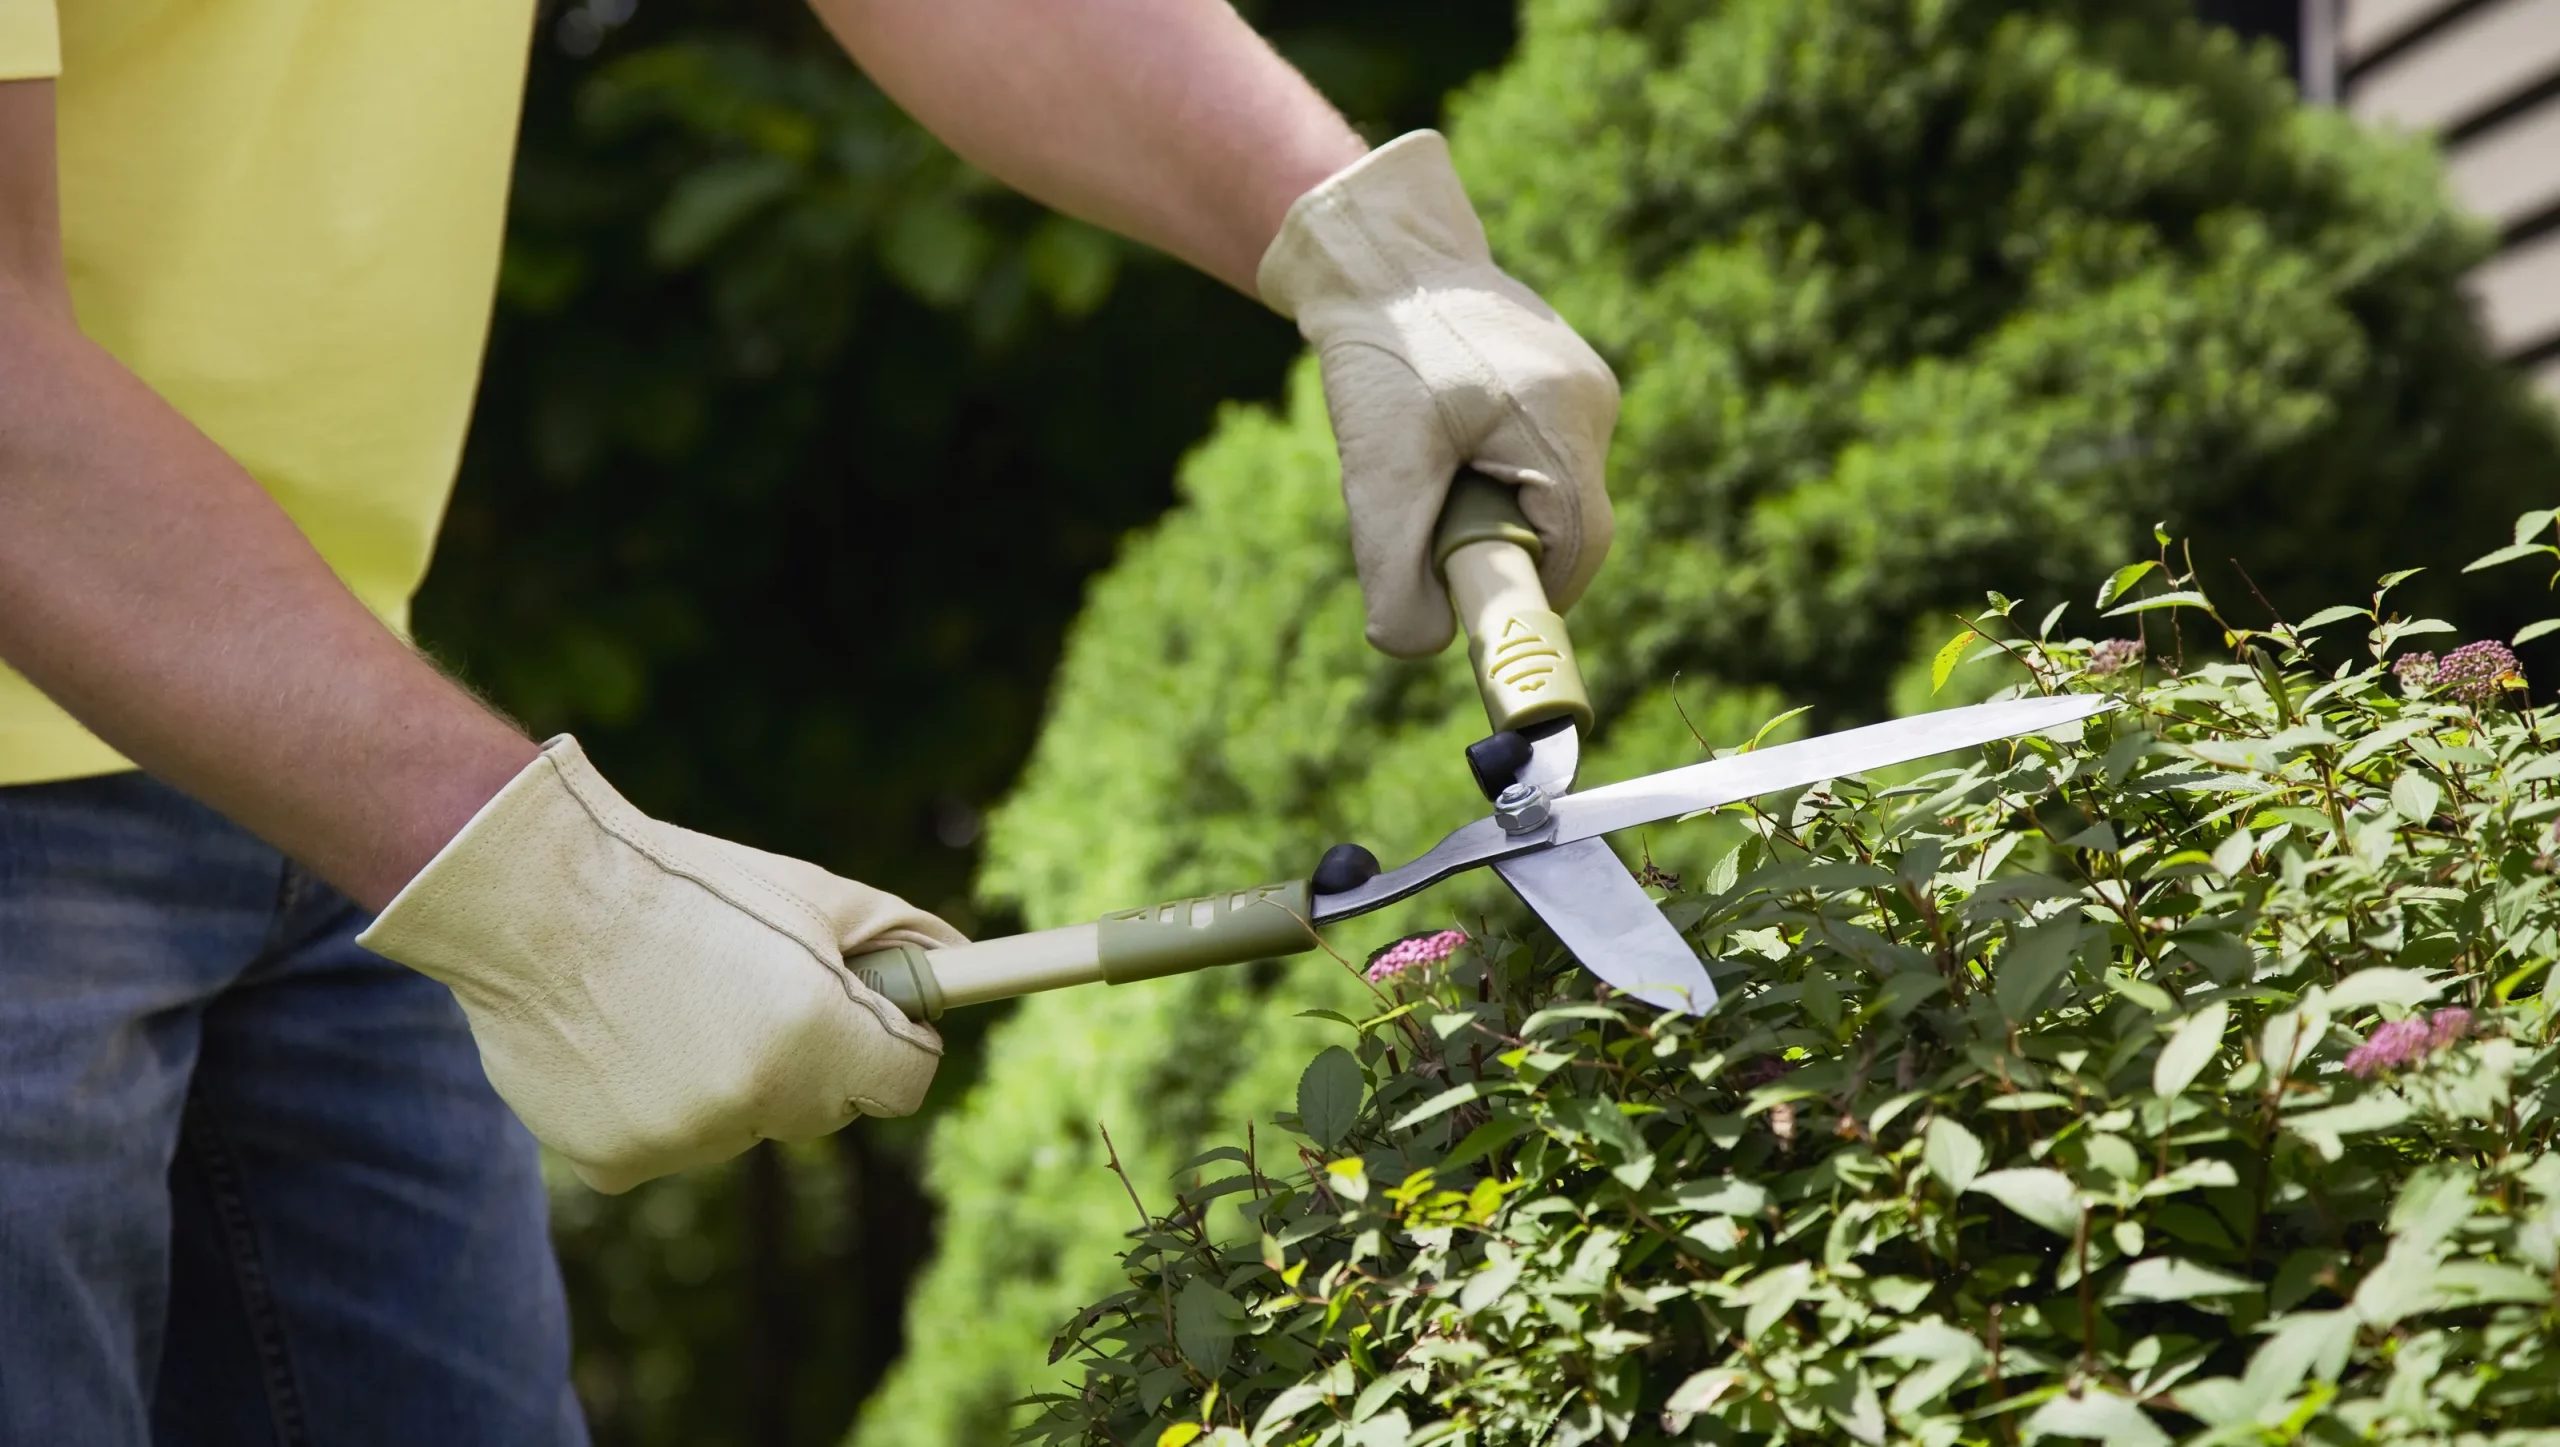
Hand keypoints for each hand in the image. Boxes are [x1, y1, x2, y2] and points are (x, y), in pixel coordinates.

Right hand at [357, 737, 962, 1193]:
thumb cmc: (683, 884)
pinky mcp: (615, 1164)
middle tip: (747, 988)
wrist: (536, 901)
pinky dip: (653, 1106)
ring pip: (740, 1124)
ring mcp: (683, 1140)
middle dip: (808, 1056)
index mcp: (819, 1032)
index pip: (905, 1084)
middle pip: (823, 1107)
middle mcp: (758, 1099)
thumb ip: (901, 939)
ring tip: (667, 1001)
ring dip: (725, 1080)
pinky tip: (620, 1040)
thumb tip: (964, 964)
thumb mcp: (809, 893)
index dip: (891, 1044)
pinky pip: (666, 1146)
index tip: (869, 1017)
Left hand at [1258, 131, 1619, 658]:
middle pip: (1568, 524)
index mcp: (1563, 420)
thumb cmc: (1380, 351)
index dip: (1532, 594)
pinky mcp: (1564, 380)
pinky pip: (1541, 454)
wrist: (1380, 252)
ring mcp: (1585, 386)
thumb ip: (1394, 567)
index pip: (1579, 550)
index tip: (1476, 605)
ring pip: (1551, 490)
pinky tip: (1443, 434)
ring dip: (1493, 503)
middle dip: (1501, 543)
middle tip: (1431, 523)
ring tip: (1430, 461)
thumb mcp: (1376, 467)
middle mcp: (1593, 402)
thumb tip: (1417, 645)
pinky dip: (1492, 469)